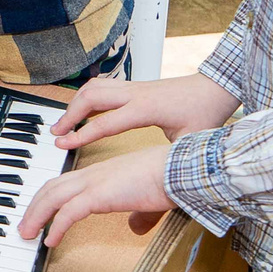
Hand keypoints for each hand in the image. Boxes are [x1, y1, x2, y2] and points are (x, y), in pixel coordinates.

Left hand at [17, 144, 175, 247]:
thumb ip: (140, 214)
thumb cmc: (170, 180)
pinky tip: (50, 240)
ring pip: (53, 197)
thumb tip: (135, 228)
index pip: (65, 182)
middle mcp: (94, 174)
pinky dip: (56, 226)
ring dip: (36, 216)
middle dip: (34, 207)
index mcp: (103, 173)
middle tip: (24, 226)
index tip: (40, 213)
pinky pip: (69, 212)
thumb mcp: (149, 200)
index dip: (49, 198)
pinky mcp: (100, 194)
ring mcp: (95, 182)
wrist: (180, 169)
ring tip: (27, 235)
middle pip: (51, 188)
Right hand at [52, 74, 238, 151]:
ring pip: (93, 87)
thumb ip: (171, 165)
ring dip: (75, 104)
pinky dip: (87, 96)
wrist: (216, 86)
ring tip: (63, 123)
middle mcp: (135, 94)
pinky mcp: (136, 85)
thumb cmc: (206, 113)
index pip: (105, 123)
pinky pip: (102, 85)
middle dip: (69, 115)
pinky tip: (83, 110)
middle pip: (90, 98)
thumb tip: (160, 186)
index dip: (82, 136)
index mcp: (146, 109)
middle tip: (55, 134)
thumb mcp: (191, 144)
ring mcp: (134, 87)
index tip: (62, 145)